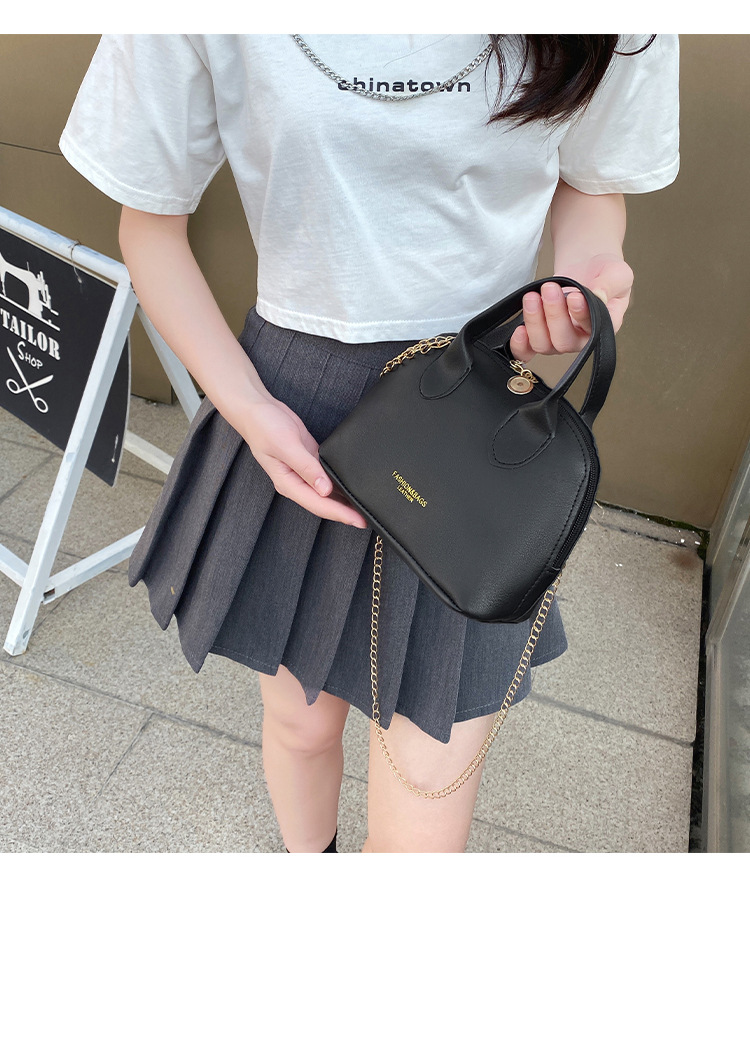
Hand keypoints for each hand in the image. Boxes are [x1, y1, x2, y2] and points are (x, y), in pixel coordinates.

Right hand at [242, 396, 368, 528]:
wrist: (257, 409)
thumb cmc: (264, 427)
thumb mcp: (286, 446)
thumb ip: (307, 468)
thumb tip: (325, 489)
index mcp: (288, 483)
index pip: (318, 504)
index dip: (340, 514)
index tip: (359, 521)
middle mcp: (297, 482)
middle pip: (324, 503)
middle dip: (345, 512)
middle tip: (368, 519)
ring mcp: (304, 472)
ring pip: (327, 492)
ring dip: (343, 500)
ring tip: (364, 506)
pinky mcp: (310, 460)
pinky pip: (327, 476)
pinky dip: (339, 481)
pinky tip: (352, 484)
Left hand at [508, 254, 633, 361]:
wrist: (587, 267)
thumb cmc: (605, 273)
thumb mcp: (617, 274)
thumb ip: (608, 285)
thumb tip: (597, 295)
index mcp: (604, 327)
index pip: (592, 329)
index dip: (581, 315)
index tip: (574, 296)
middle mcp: (581, 338)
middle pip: (563, 341)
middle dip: (554, 315)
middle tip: (550, 290)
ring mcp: (559, 338)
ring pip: (543, 344)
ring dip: (534, 322)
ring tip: (532, 297)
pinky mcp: (541, 334)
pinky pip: (528, 350)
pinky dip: (520, 345)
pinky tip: (518, 330)